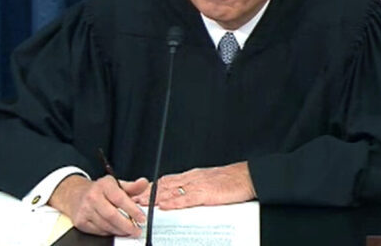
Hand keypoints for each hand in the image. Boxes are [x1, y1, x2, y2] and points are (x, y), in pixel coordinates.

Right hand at [48, 174, 148, 236]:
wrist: (75, 194)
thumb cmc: (100, 190)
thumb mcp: (116, 184)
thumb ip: (132, 186)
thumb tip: (144, 183)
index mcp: (104, 185)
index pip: (120, 198)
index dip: (132, 210)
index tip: (142, 218)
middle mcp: (93, 196)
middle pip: (112, 215)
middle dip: (127, 225)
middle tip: (137, 230)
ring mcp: (85, 209)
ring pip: (106, 225)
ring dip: (120, 230)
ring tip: (129, 231)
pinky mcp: (80, 221)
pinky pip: (99, 231)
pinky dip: (110, 232)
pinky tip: (115, 229)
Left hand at [132, 162, 255, 209]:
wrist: (247, 177)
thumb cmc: (231, 180)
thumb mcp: (209, 181)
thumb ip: (195, 187)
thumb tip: (183, 193)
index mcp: (193, 175)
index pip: (167, 180)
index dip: (152, 186)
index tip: (140, 191)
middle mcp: (192, 178)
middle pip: (165, 185)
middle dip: (148, 192)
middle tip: (133, 198)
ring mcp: (198, 185)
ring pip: (172, 191)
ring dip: (155, 198)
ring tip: (142, 203)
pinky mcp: (206, 194)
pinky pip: (186, 199)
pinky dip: (173, 202)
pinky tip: (165, 206)